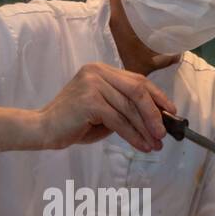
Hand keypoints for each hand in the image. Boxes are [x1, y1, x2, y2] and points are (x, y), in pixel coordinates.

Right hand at [37, 63, 176, 153]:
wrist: (44, 129)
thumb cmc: (74, 122)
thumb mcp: (103, 110)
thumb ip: (124, 108)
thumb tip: (156, 119)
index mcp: (102, 70)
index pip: (137, 80)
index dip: (157, 96)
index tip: (170, 112)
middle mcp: (98, 72)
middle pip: (137, 90)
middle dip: (154, 113)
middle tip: (164, 133)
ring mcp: (93, 84)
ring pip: (129, 108)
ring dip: (145, 129)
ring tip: (155, 144)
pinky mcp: (90, 101)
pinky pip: (119, 121)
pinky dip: (133, 135)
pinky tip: (141, 145)